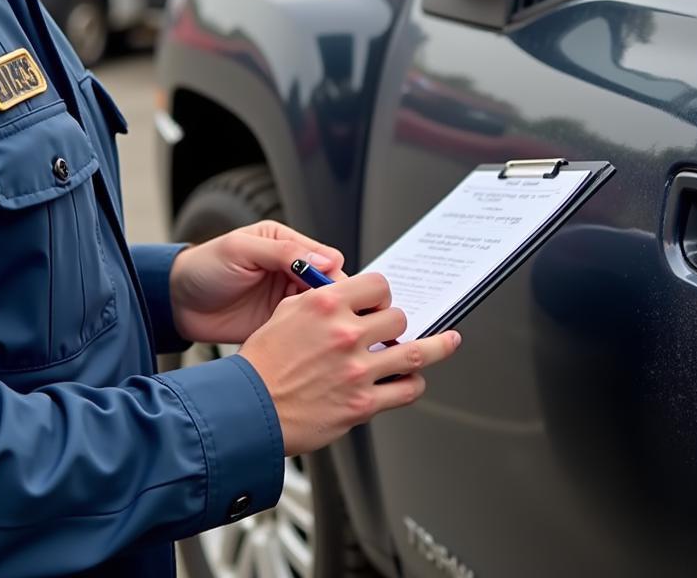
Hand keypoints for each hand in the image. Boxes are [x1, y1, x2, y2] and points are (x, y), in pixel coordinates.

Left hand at [169, 220, 344, 344]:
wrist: (177, 303)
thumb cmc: (204, 267)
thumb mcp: (241, 250)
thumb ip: (282, 252)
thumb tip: (323, 259)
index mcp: (286, 245)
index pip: (327, 259)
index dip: (333, 276)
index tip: (331, 293)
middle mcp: (290, 271)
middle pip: (329, 288)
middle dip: (333, 302)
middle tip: (332, 318)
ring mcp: (285, 300)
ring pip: (320, 312)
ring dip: (322, 321)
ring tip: (319, 333)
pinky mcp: (278, 326)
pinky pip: (303, 332)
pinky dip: (308, 338)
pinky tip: (304, 343)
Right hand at [239, 272, 460, 455]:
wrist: (248, 411)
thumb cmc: (261, 364)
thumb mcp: (284, 314)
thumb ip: (317, 299)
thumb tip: (343, 292)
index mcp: (325, 305)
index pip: (377, 285)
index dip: (381, 294)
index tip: (380, 302)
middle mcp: (345, 334)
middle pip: (398, 317)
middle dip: (396, 323)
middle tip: (391, 331)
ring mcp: (357, 370)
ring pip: (416, 352)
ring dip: (434, 347)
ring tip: (448, 342)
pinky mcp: (363, 404)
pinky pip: (406, 391)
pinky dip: (414, 385)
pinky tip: (414, 382)